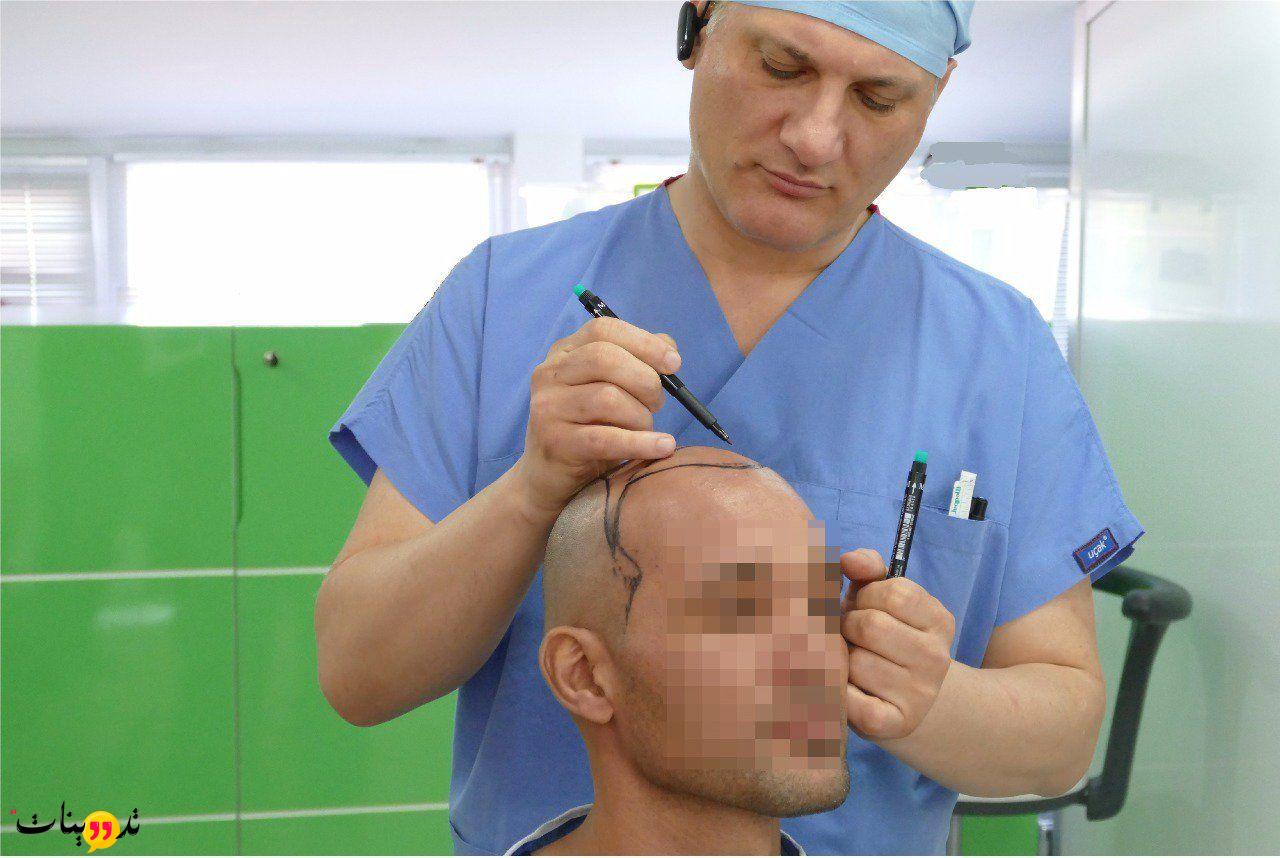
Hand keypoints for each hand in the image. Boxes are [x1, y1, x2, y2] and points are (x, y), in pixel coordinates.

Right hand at [511, 316, 680, 519]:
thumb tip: (668, 347)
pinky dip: (641, 443)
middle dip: (645, 380)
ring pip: (609, 398)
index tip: (673, 363)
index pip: (604, 330)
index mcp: (564, 352)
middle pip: (605, 358)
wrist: (547, 476)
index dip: (643, 342)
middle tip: (657, 403)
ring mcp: (548, 407)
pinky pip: (606, 439)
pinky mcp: (556, 442)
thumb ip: (636, 361)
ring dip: (641, 416)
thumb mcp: (607, 387)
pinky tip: (663, 447)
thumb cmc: (588, 426)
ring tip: (645, 429)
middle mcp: (550, 374)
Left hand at [840, 548, 955, 740]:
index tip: (864, 609)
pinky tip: (847, 689)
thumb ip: (868, 568)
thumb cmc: (884, 639)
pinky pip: (850, 701)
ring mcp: (920, 694)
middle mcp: (937, 658)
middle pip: (870, 627)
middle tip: (849, 638)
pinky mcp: (895, 724)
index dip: (866, 597)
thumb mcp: (881, 598)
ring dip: (841, 660)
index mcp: (939, 621)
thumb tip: (849, 560)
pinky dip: (838, 693)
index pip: (894, 593)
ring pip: (855, 663)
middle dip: (848, 627)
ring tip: (850, 663)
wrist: (909, 704)